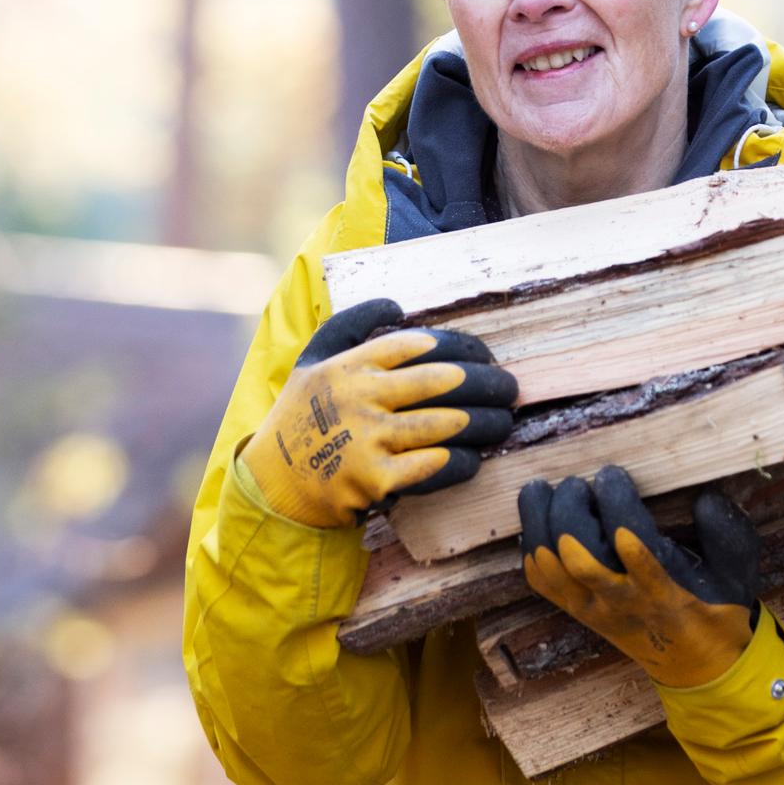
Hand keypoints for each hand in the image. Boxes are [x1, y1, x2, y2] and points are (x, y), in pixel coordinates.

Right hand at [240, 298, 518, 528]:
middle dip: (486, 383)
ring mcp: (367, 439)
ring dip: (485, 423)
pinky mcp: (375, 480)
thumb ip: (350, 325)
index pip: (419, 344)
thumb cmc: (298, 416)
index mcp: (350, 364)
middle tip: (511, 387)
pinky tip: (475, 457)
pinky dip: (460, 461)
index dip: (461, 346)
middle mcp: (359, 397)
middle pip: (442, 381)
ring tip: (504, 421)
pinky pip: (433, 466)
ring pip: (445, 424)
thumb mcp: (311, 360)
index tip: (484, 353)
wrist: (272, 482)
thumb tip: (395, 302)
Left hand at [517, 464, 762, 688]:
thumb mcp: (736, 571)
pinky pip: (540, 581)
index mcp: (659, 586)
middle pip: (573, 549)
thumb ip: (725, 532)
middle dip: (567, 505)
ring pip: (548, 562)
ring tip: (541, 490)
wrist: (698, 667)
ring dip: (538, 521)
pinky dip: (530, 547)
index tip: (613, 473)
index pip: (626, 535)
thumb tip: (705, 497)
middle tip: (577, 482)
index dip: (613, 498)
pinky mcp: (576, 611)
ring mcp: (591, 607)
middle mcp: (618, 598)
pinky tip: (536, 522)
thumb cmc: (716, 610)